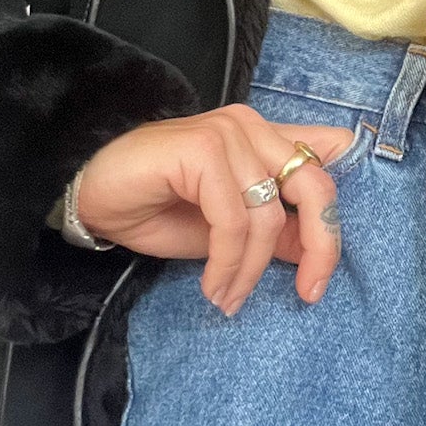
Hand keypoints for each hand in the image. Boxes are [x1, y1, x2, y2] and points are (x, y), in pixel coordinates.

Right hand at [72, 104, 357, 313]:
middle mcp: (251, 127)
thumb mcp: (227, 229)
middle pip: (315, 187)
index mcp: (264, 138)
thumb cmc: (154, 208)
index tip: (320, 275)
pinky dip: (227, 263)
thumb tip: (314, 253)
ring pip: (267, 216)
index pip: (327, 165)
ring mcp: (226, 134)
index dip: (335, 217)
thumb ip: (272, 229)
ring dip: (250, 270)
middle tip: (309, 294)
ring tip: (228, 298)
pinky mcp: (201, 149)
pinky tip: (213, 287)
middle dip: (321, 247)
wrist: (90, 197)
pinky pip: (233, 221)